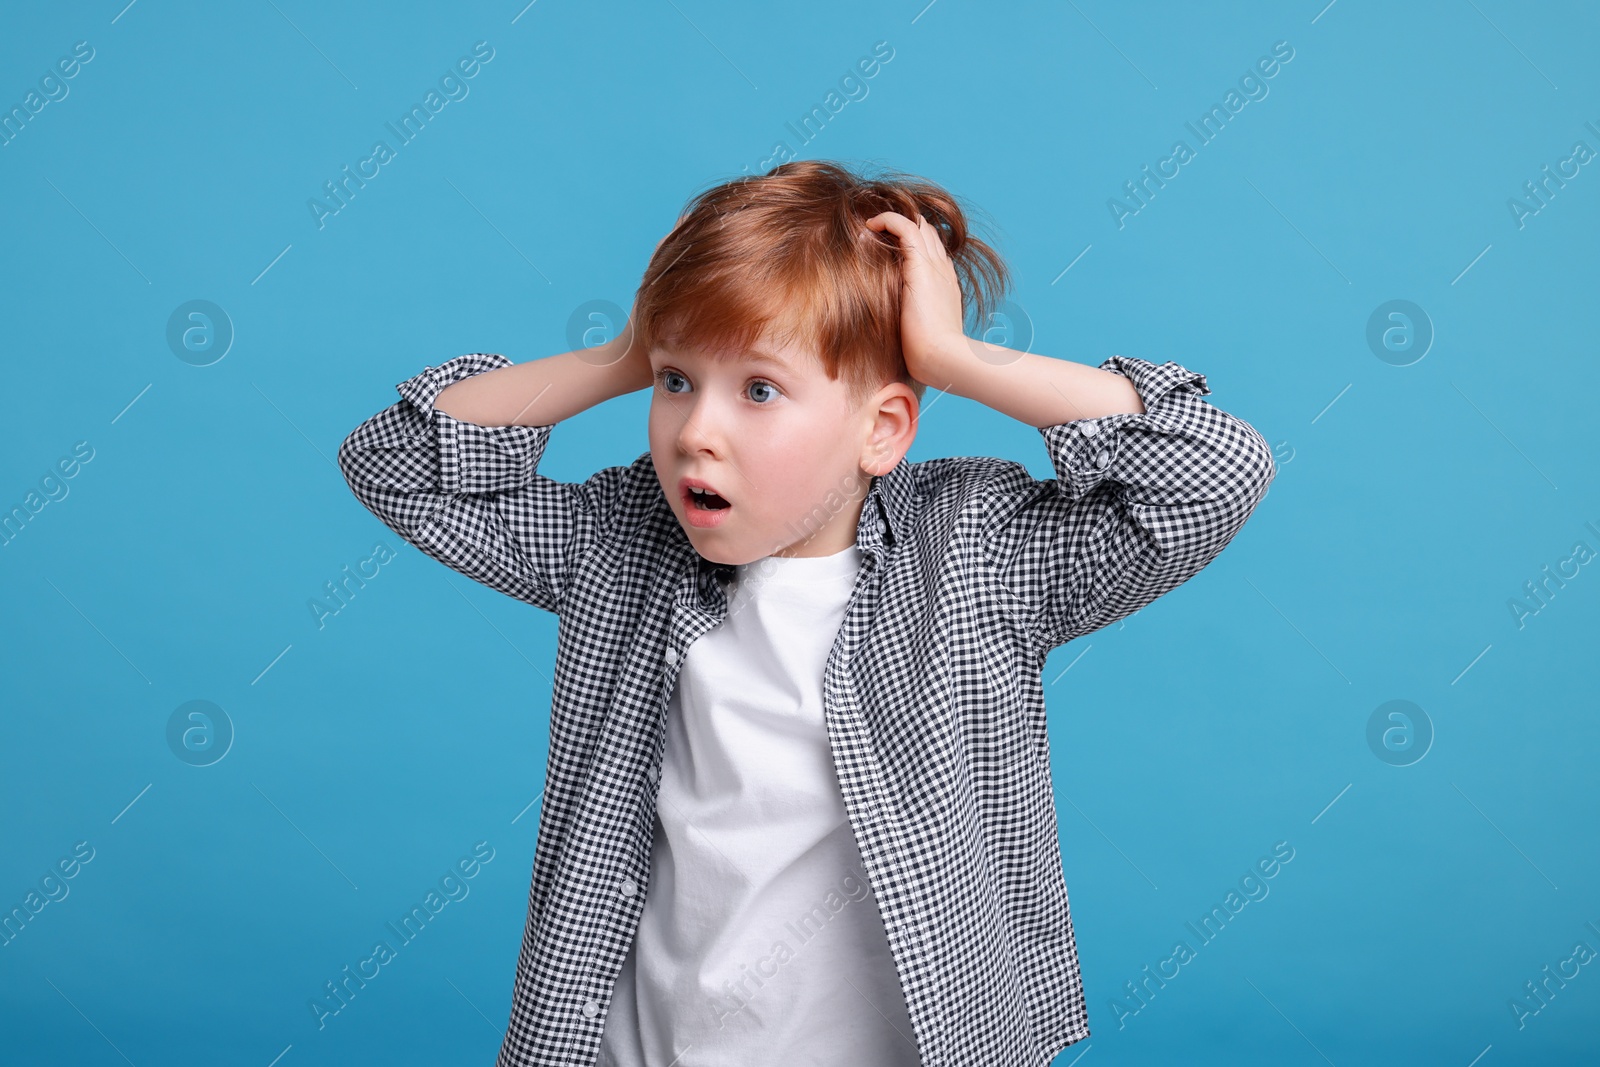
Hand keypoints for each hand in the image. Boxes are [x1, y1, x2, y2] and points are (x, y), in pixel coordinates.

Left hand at [864, 211, 966, 385]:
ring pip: (919, 224)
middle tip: (878, 229)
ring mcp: (934, 265)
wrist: (942, 357)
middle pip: (928, 232)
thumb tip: (895, 326)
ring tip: (872, 223)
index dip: (912, 242)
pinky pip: (906, 227)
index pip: (932, 251)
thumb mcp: (921, 332)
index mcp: (945, 284)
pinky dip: (889, 219)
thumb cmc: (930, 355)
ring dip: (895, 219)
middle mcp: (943, 269)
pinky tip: (871, 223)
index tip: (887, 245)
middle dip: (904, 225)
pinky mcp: (921, 265)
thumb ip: (911, 320)